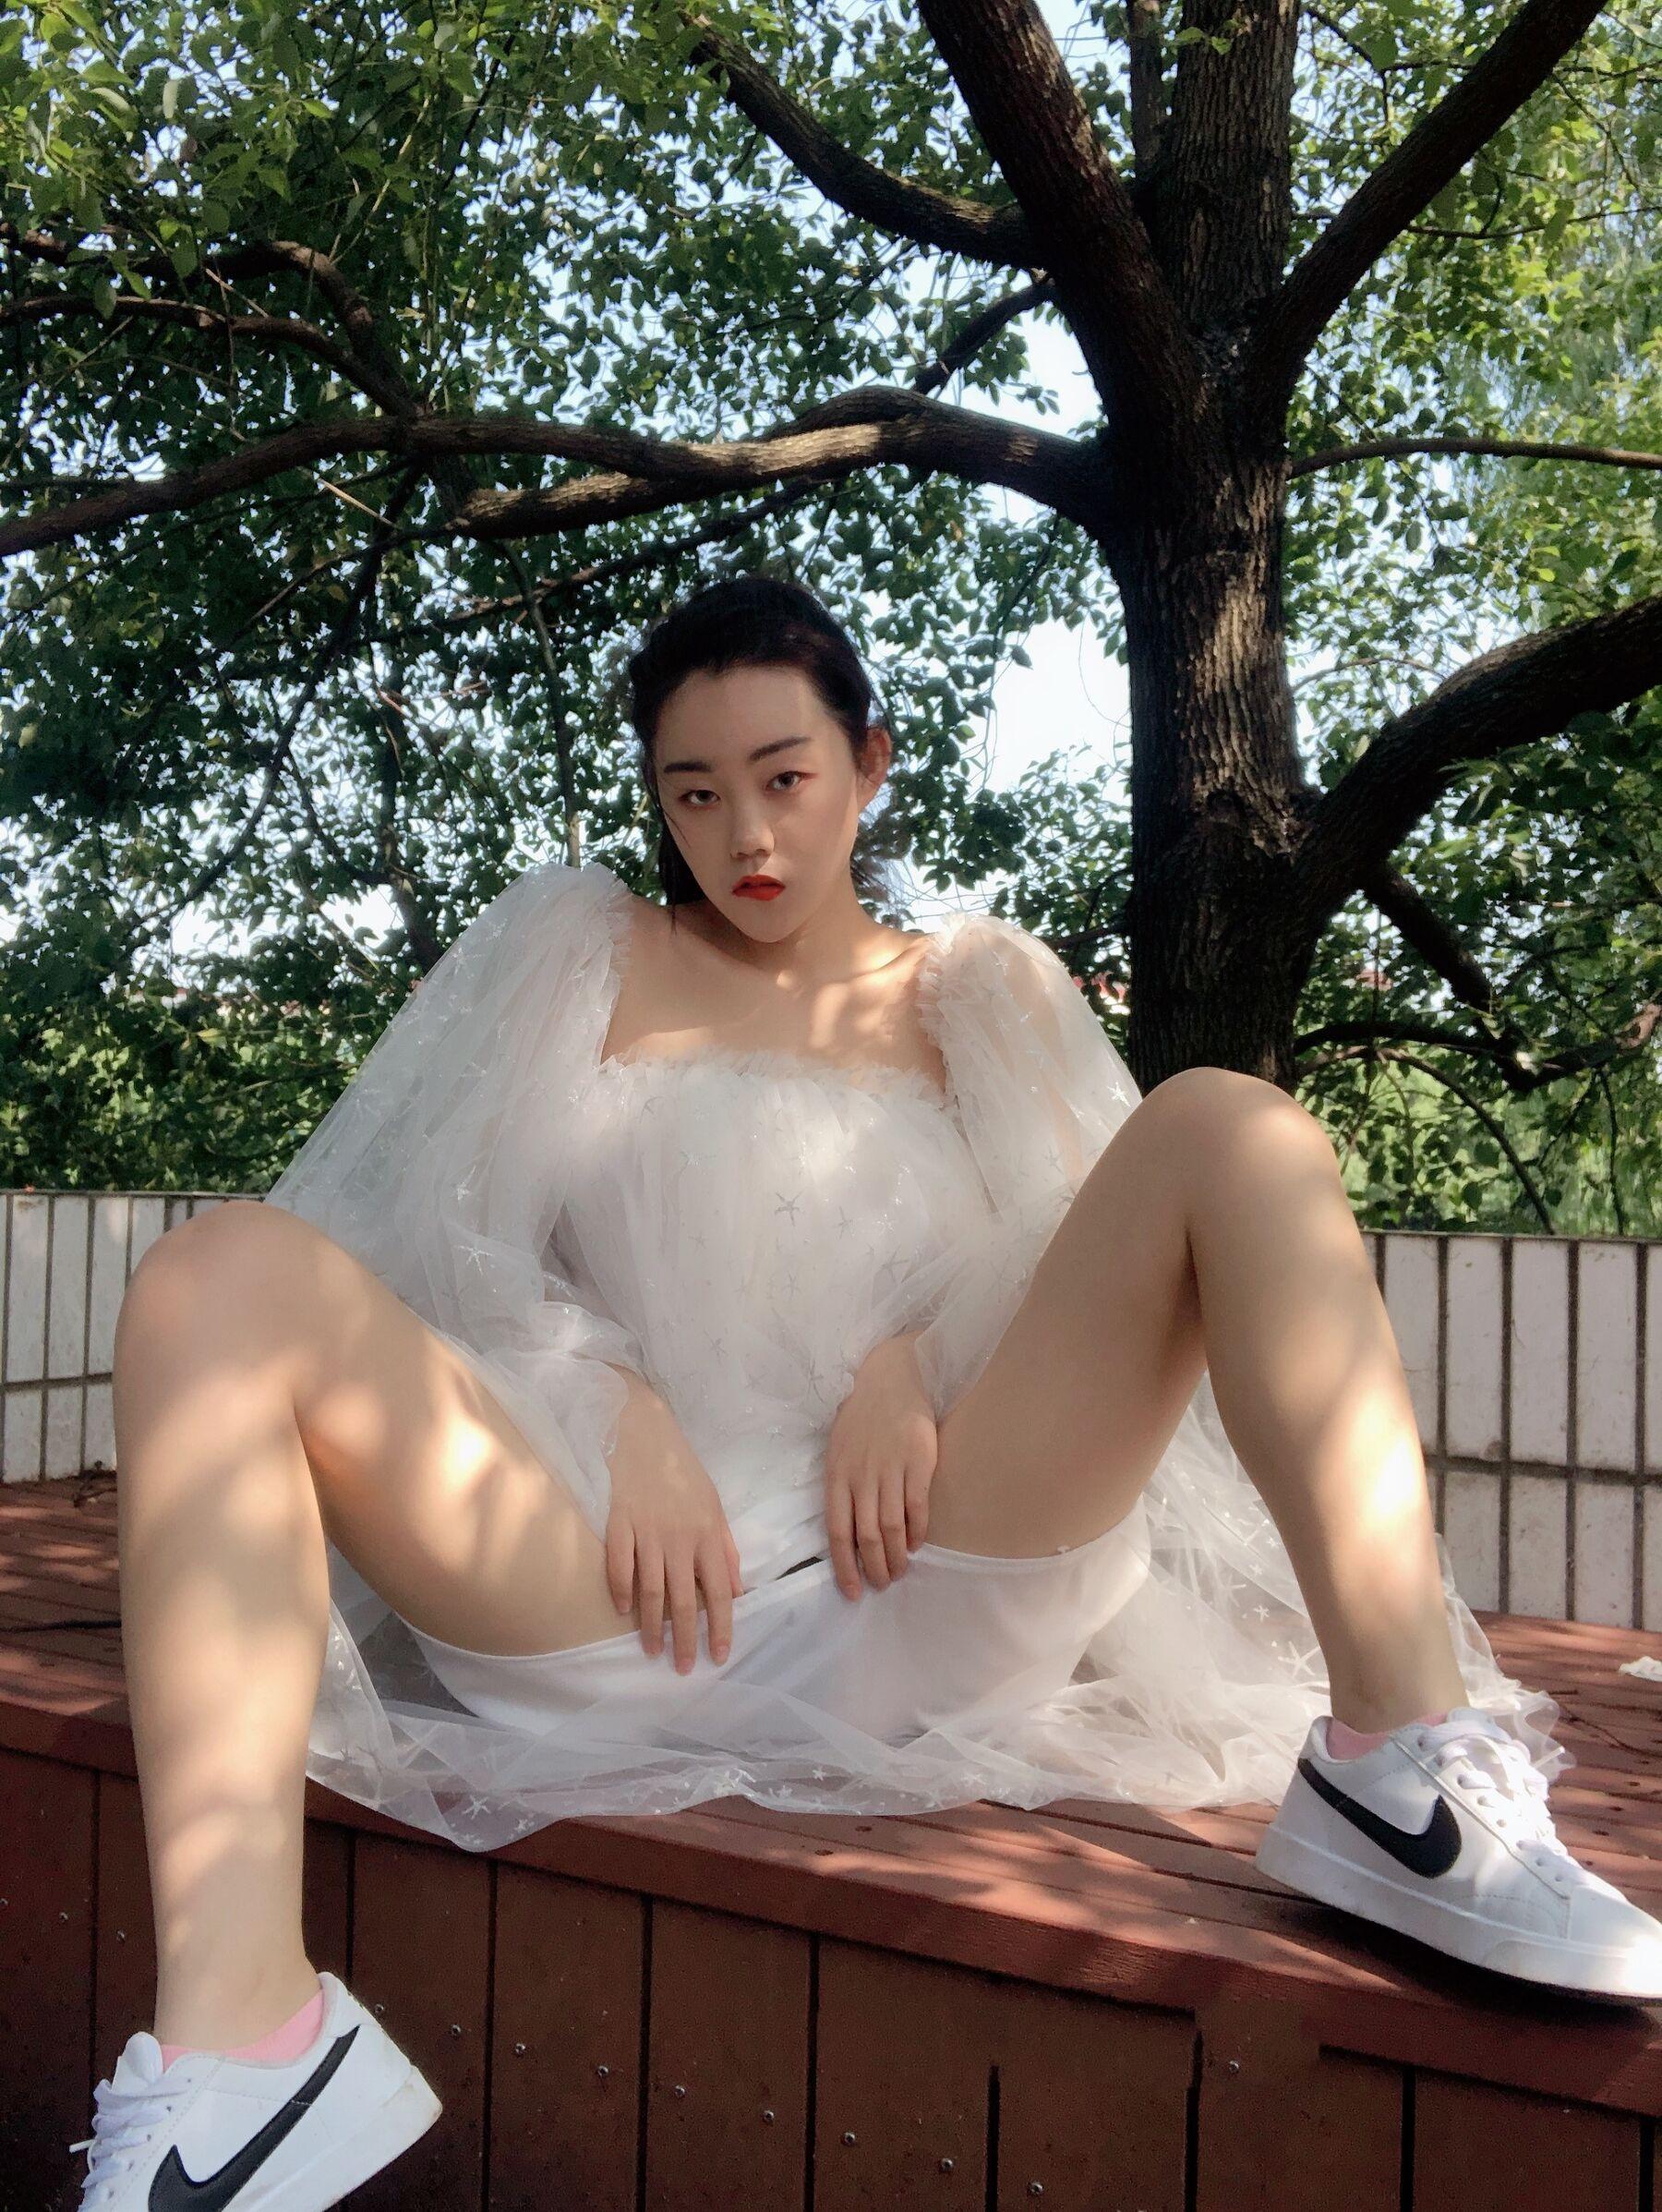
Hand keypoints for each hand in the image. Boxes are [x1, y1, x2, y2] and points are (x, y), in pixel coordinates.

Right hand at [604, 1383, 744, 1673]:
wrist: (644, 1432)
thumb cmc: (682, 1471)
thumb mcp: (714, 1506)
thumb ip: (725, 1550)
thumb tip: (736, 1591)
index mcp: (708, 1535)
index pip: (718, 1592)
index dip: (720, 1627)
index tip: (719, 1657)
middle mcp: (680, 1539)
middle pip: (683, 1601)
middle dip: (685, 1639)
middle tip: (684, 1669)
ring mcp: (647, 1533)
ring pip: (650, 1592)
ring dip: (651, 1626)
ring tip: (652, 1651)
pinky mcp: (619, 1524)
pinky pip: (619, 1567)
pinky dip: (621, 1591)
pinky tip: (622, 1611)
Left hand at [824, 1333, 938, 1600]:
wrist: (890, 1377)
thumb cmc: (861, 1417)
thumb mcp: (838, 1450)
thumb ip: (842, 1487)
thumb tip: (848, 1530)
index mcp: (836, 1476)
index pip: (837, 1533)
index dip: (844, 1567)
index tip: (852, 1592)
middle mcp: (860, 1477)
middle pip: (866, 1537)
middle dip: (873, 1569)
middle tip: (882, 1585)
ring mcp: (889, 1470)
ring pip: (891, 1528)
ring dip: (895, 1557)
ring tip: (899, 1572)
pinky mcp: (917, 1462)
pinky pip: (916, 1507)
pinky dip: (917, 1531)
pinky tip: (916, 1544)